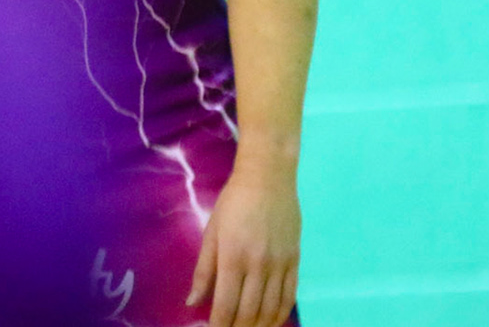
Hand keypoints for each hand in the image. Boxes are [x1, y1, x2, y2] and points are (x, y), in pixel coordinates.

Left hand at [185, 164, 299, 326]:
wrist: (268, 177)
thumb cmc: (233, 202)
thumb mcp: (211, 233)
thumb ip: (203, 271)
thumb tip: (192, 303)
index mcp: (233, 257)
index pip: (226, 305)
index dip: (219, 325)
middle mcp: (258, 265)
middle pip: (249, 312)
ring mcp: (280, 264)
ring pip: (271, 309)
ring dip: (259, 326)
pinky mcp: (295, 260)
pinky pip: (290, 296)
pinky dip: (280, 314)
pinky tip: (272, 321)